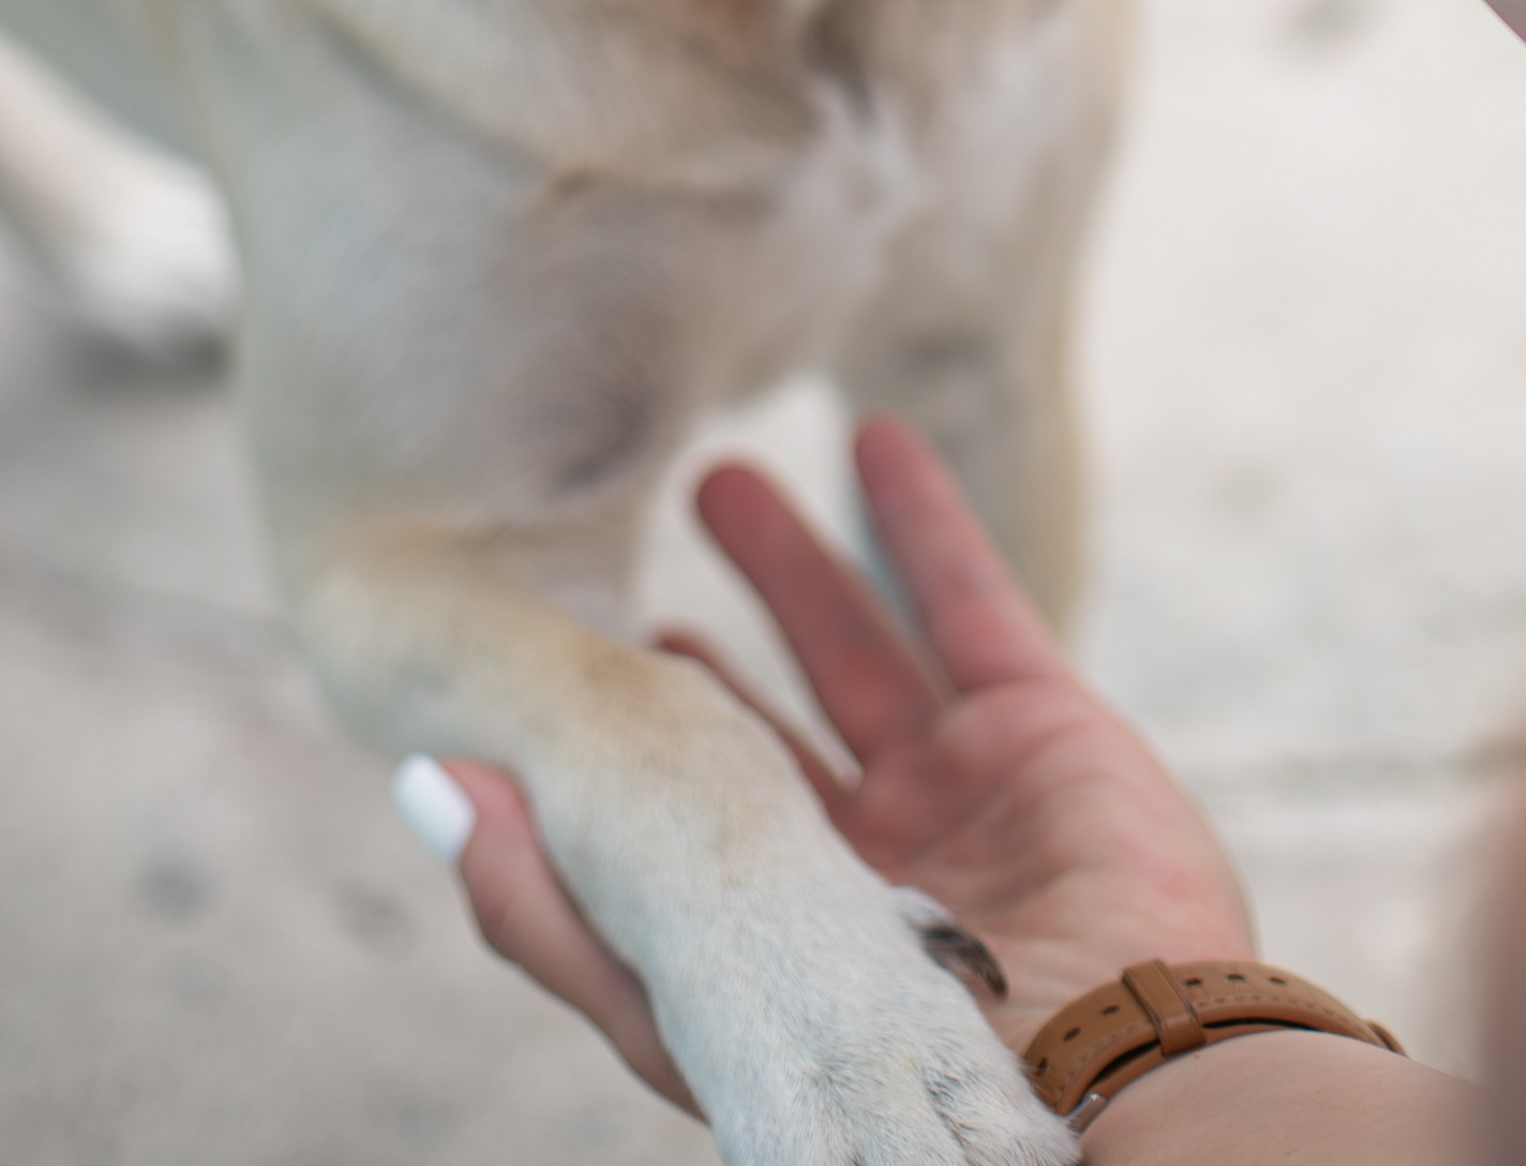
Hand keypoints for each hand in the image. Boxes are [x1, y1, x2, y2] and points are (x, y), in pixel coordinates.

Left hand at [416, 417, 1252, 1105]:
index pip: (686, 822)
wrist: (1101, 1086)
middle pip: (765, 725)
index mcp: (779, 939)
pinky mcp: (1043, 728)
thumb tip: (424, 779)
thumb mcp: (682, 1011)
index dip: (633, 740)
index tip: (570, 654)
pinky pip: (971, 601)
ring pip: (858, 646)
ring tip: (721, 478)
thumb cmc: (886, 1072)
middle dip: (709, 641)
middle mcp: (867, 864)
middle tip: (631, 567)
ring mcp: (958, 792)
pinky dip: (921, 516)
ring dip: (795, 561)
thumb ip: (548, 908)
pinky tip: (873, 439)